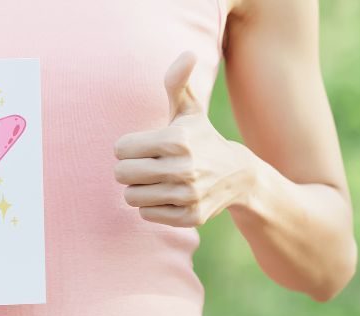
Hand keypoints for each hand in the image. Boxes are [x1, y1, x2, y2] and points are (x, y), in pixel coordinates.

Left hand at [113, 52, 257, 227]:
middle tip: (146, 165)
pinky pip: (147, 214)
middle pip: (122, 175)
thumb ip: (178, 82)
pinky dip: (153, 207)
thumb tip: (188, 53)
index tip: (143, 147)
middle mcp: (184, 168)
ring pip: (131, 197)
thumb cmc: (202, 138)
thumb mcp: (190, 110)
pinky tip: (170, 195)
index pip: (120, 149)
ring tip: (157, 181)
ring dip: (139, 189)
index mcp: (177, 139)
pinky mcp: (190, 217)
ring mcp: (188, 195)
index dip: (127, 148)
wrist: (239, 176)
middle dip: (129, 169)